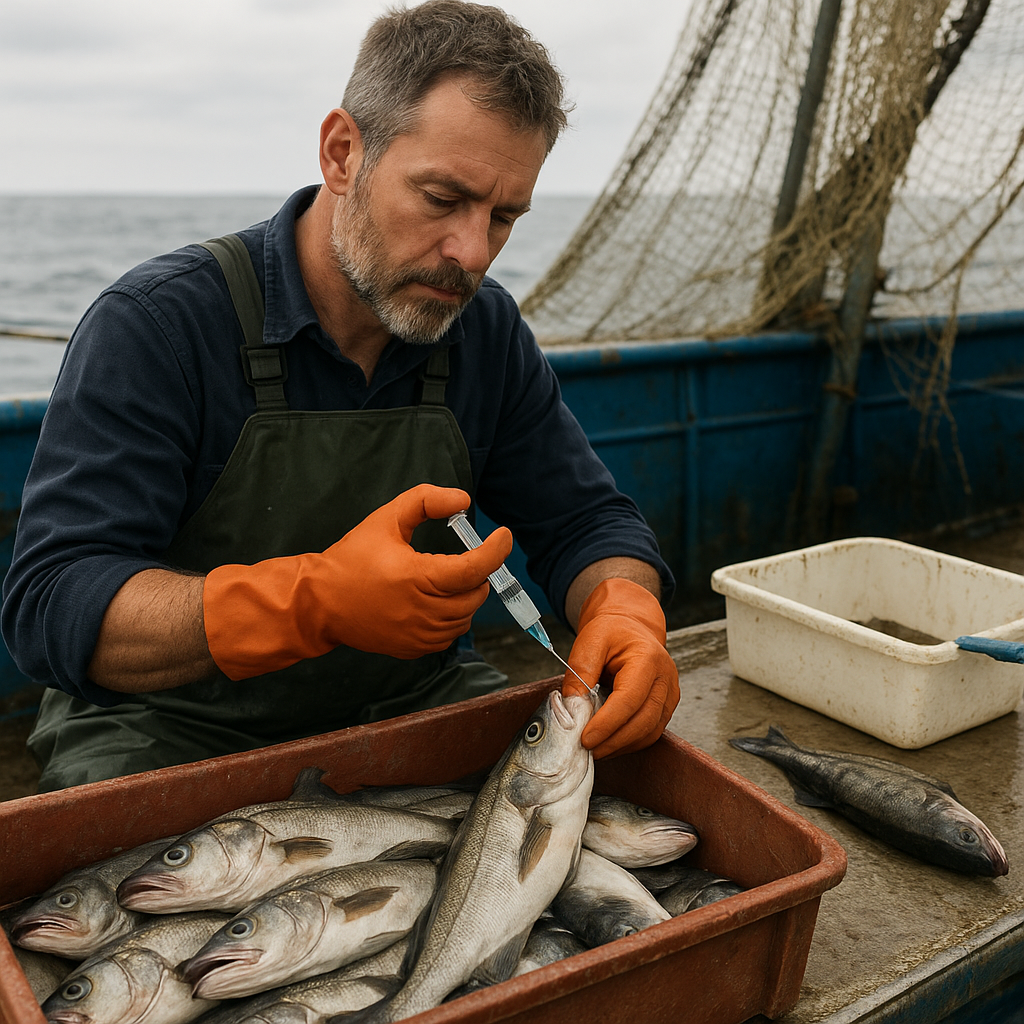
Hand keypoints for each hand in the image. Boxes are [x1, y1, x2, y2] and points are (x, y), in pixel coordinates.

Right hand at [203, 484, 511, 679]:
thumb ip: (425, 501)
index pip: (473, 569)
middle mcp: (421, 611)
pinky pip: (449, 636)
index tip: (502, 535)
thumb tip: (463, 501)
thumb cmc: (352, 558)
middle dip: (477, 574)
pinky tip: (435, 602)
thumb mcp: (385, 519)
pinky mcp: (413, 649)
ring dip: (467, 597)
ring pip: (465, 618)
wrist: (320, 603)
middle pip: (475, 594)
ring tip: (448, 580)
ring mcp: (418, 635)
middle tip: (463, 558)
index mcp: (416, 577)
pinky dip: (453, 619)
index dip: (495, 551)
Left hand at [562, 578, 678, 757]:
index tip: (585, 738)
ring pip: (649, 732)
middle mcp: (665, 679)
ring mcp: (669, 695)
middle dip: (613, 740)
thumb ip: (580, 671)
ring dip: (620, 745)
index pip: (629, 699)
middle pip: (643, 722)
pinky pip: (649, 733)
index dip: (607, 723)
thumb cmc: (612, 631)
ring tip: (595, 748)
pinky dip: (628, 742)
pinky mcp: (665, 707)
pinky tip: (609, 742)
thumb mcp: (590, 640)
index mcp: (648, 659)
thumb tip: (572, 707)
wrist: (630, 627)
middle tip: (586, 747)